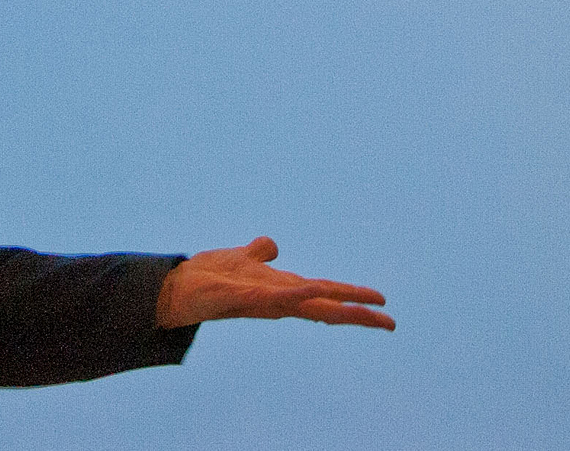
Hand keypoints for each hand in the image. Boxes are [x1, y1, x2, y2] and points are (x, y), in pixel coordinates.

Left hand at [155, 236, 393, 330]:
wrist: (178, 289)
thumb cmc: (211, 279)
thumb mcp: (241, 259)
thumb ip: (258, 253)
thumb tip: (271, 246)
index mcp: (282, 290)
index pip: (325, 295)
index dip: (353, 300)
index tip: (382, 307)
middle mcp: (278, 299)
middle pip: (326, 307)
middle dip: (358, 315)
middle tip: (390, 323)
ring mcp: (265, 300)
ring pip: (310, 304)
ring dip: (338, 306)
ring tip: (368, 310)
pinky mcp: (245, 297)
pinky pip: (275, 296)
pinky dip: (297, 294)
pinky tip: (314, 291)